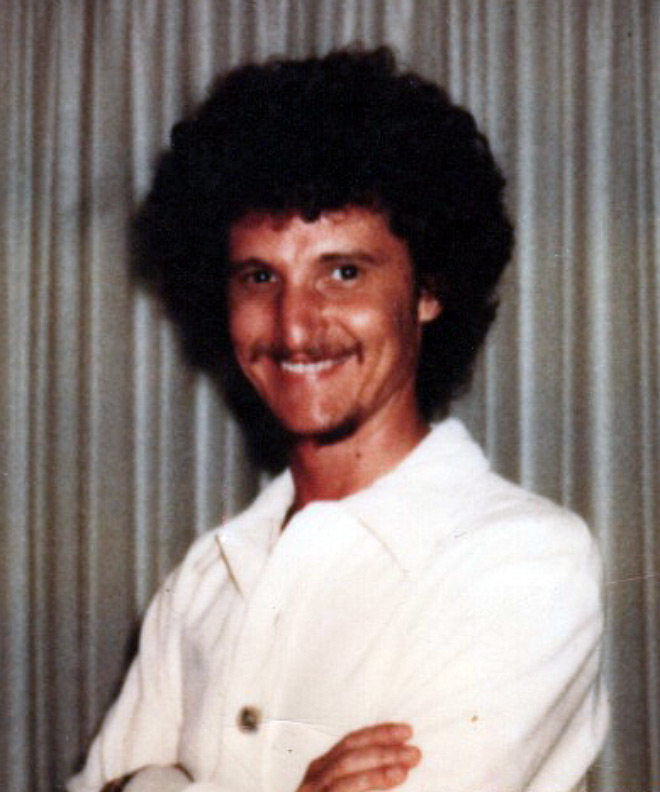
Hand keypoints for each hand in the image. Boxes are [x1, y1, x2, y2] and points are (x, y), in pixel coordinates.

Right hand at [297, 723, 420, 791]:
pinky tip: (389, 782)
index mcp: (323, 771)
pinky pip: (340, 791)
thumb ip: (365, 781)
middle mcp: (314, 780)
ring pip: (344, 771)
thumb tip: (402, 767)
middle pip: (349, 753)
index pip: (351, 743)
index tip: (406, 731)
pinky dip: (365, 784)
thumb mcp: (348, 790)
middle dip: (383, 749)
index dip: (378, 734)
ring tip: (404, 770)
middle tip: (413, 752)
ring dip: (377, 769)